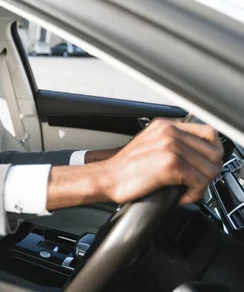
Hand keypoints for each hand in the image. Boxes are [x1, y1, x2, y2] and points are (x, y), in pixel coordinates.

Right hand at [100, 118, 222, 203]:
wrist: (107, 178)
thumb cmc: (124, 169)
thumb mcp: (150, 144)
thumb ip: (173, 143)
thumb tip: (198, 157)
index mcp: (165, 125)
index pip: (208, 133)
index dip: (211, 153)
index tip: (203, 167)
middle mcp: (170, 131)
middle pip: (214, 152)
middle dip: (207, 172)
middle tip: (193, 183)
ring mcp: (171, 146)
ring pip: (210, 168)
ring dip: (201, 185)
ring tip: (186, 190)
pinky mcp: (171, 164)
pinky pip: (199, 181)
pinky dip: (194, 194)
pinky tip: (180, 196)